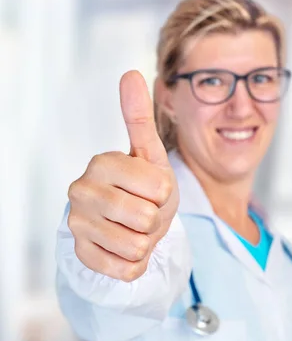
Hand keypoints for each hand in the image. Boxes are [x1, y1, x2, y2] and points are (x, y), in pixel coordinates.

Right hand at [67, 70, 178, 281]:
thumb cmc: (144, 187)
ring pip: (137, 246)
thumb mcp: (150, 154)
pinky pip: (126, 269)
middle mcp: (81, 191)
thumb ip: (139, 117)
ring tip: (134, 229)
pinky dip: (135, 263)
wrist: (128, 225)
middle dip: (156, 219)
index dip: (166, 193)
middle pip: (147, 218)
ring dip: (146, 242)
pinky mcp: (81, 255)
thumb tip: (131, 72)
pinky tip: (123, 247)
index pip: (159, 187)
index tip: (153, 189)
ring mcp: (78, 224)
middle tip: (145, 212)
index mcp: (103, 162)